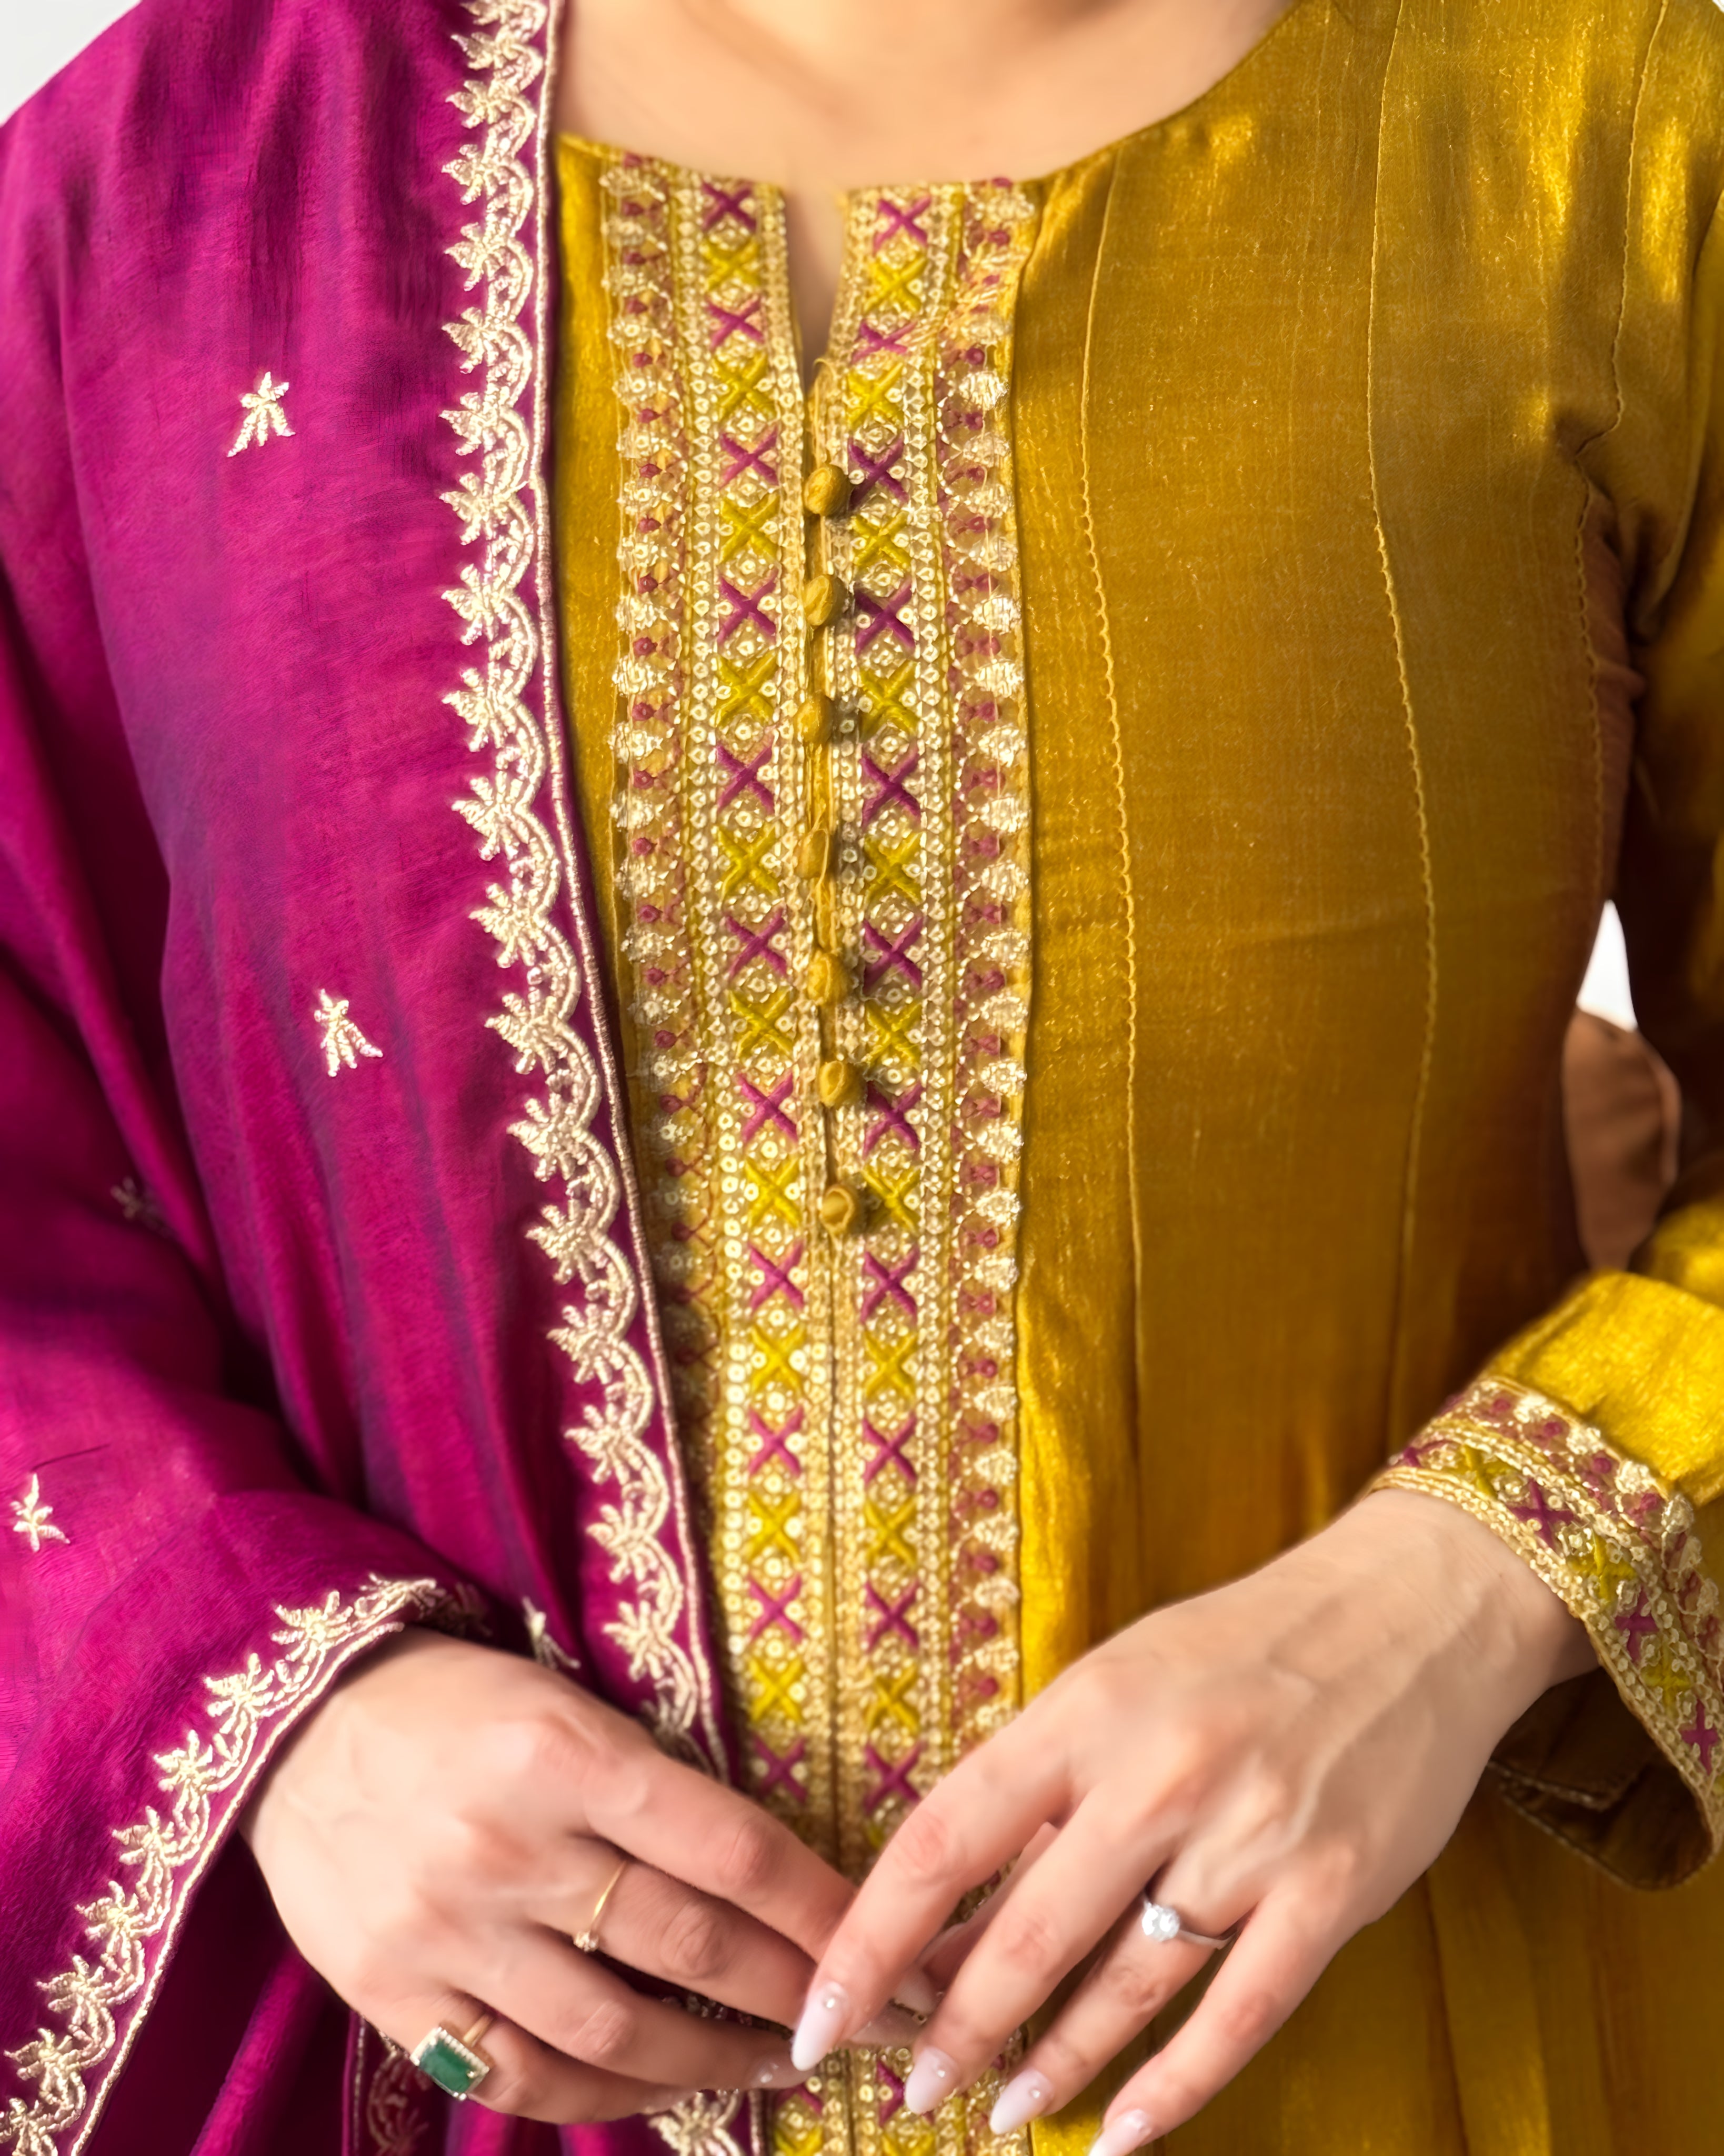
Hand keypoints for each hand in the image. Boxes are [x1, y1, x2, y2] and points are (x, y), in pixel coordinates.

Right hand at [244, 1630, 873, 2122]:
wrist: (298, 1722)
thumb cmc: (460, 1702)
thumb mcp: (568, 1704)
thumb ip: (655, 1788)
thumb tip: (772, 1876)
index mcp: (568, 1754)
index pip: (734, 1849)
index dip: (823, 1910)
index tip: (884, 1948)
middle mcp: (513, 1847)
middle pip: (692, 1947)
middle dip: (799, 1993)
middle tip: (864, 2019)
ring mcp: (450, 1933)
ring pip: (616, 2034)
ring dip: (717, 2061)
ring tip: (778, 2063)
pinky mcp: (395, 1995)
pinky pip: (519, 2077)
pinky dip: (604, 2097)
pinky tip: (662, 2088)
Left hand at [787, 1489, 1596, 2147]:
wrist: (1410, 1611)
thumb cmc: (1242, 1646)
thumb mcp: (1118, 1680)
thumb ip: (1042, 1785)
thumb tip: (951, 1907)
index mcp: (1087, 1710)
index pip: (946, 1839)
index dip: (871, 1938)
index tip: (820, 2012)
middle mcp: (1159, 1776)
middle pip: (1029, 1933)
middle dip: (956, 2030)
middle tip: (912, 2090)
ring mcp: (1250, 1839)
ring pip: (1123, 1986)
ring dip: (1052, 2064)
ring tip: (1000, 2114)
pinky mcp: (1330, 1893)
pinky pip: (1236, 2016)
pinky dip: (1172, 2089)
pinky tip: (1120, 2137)